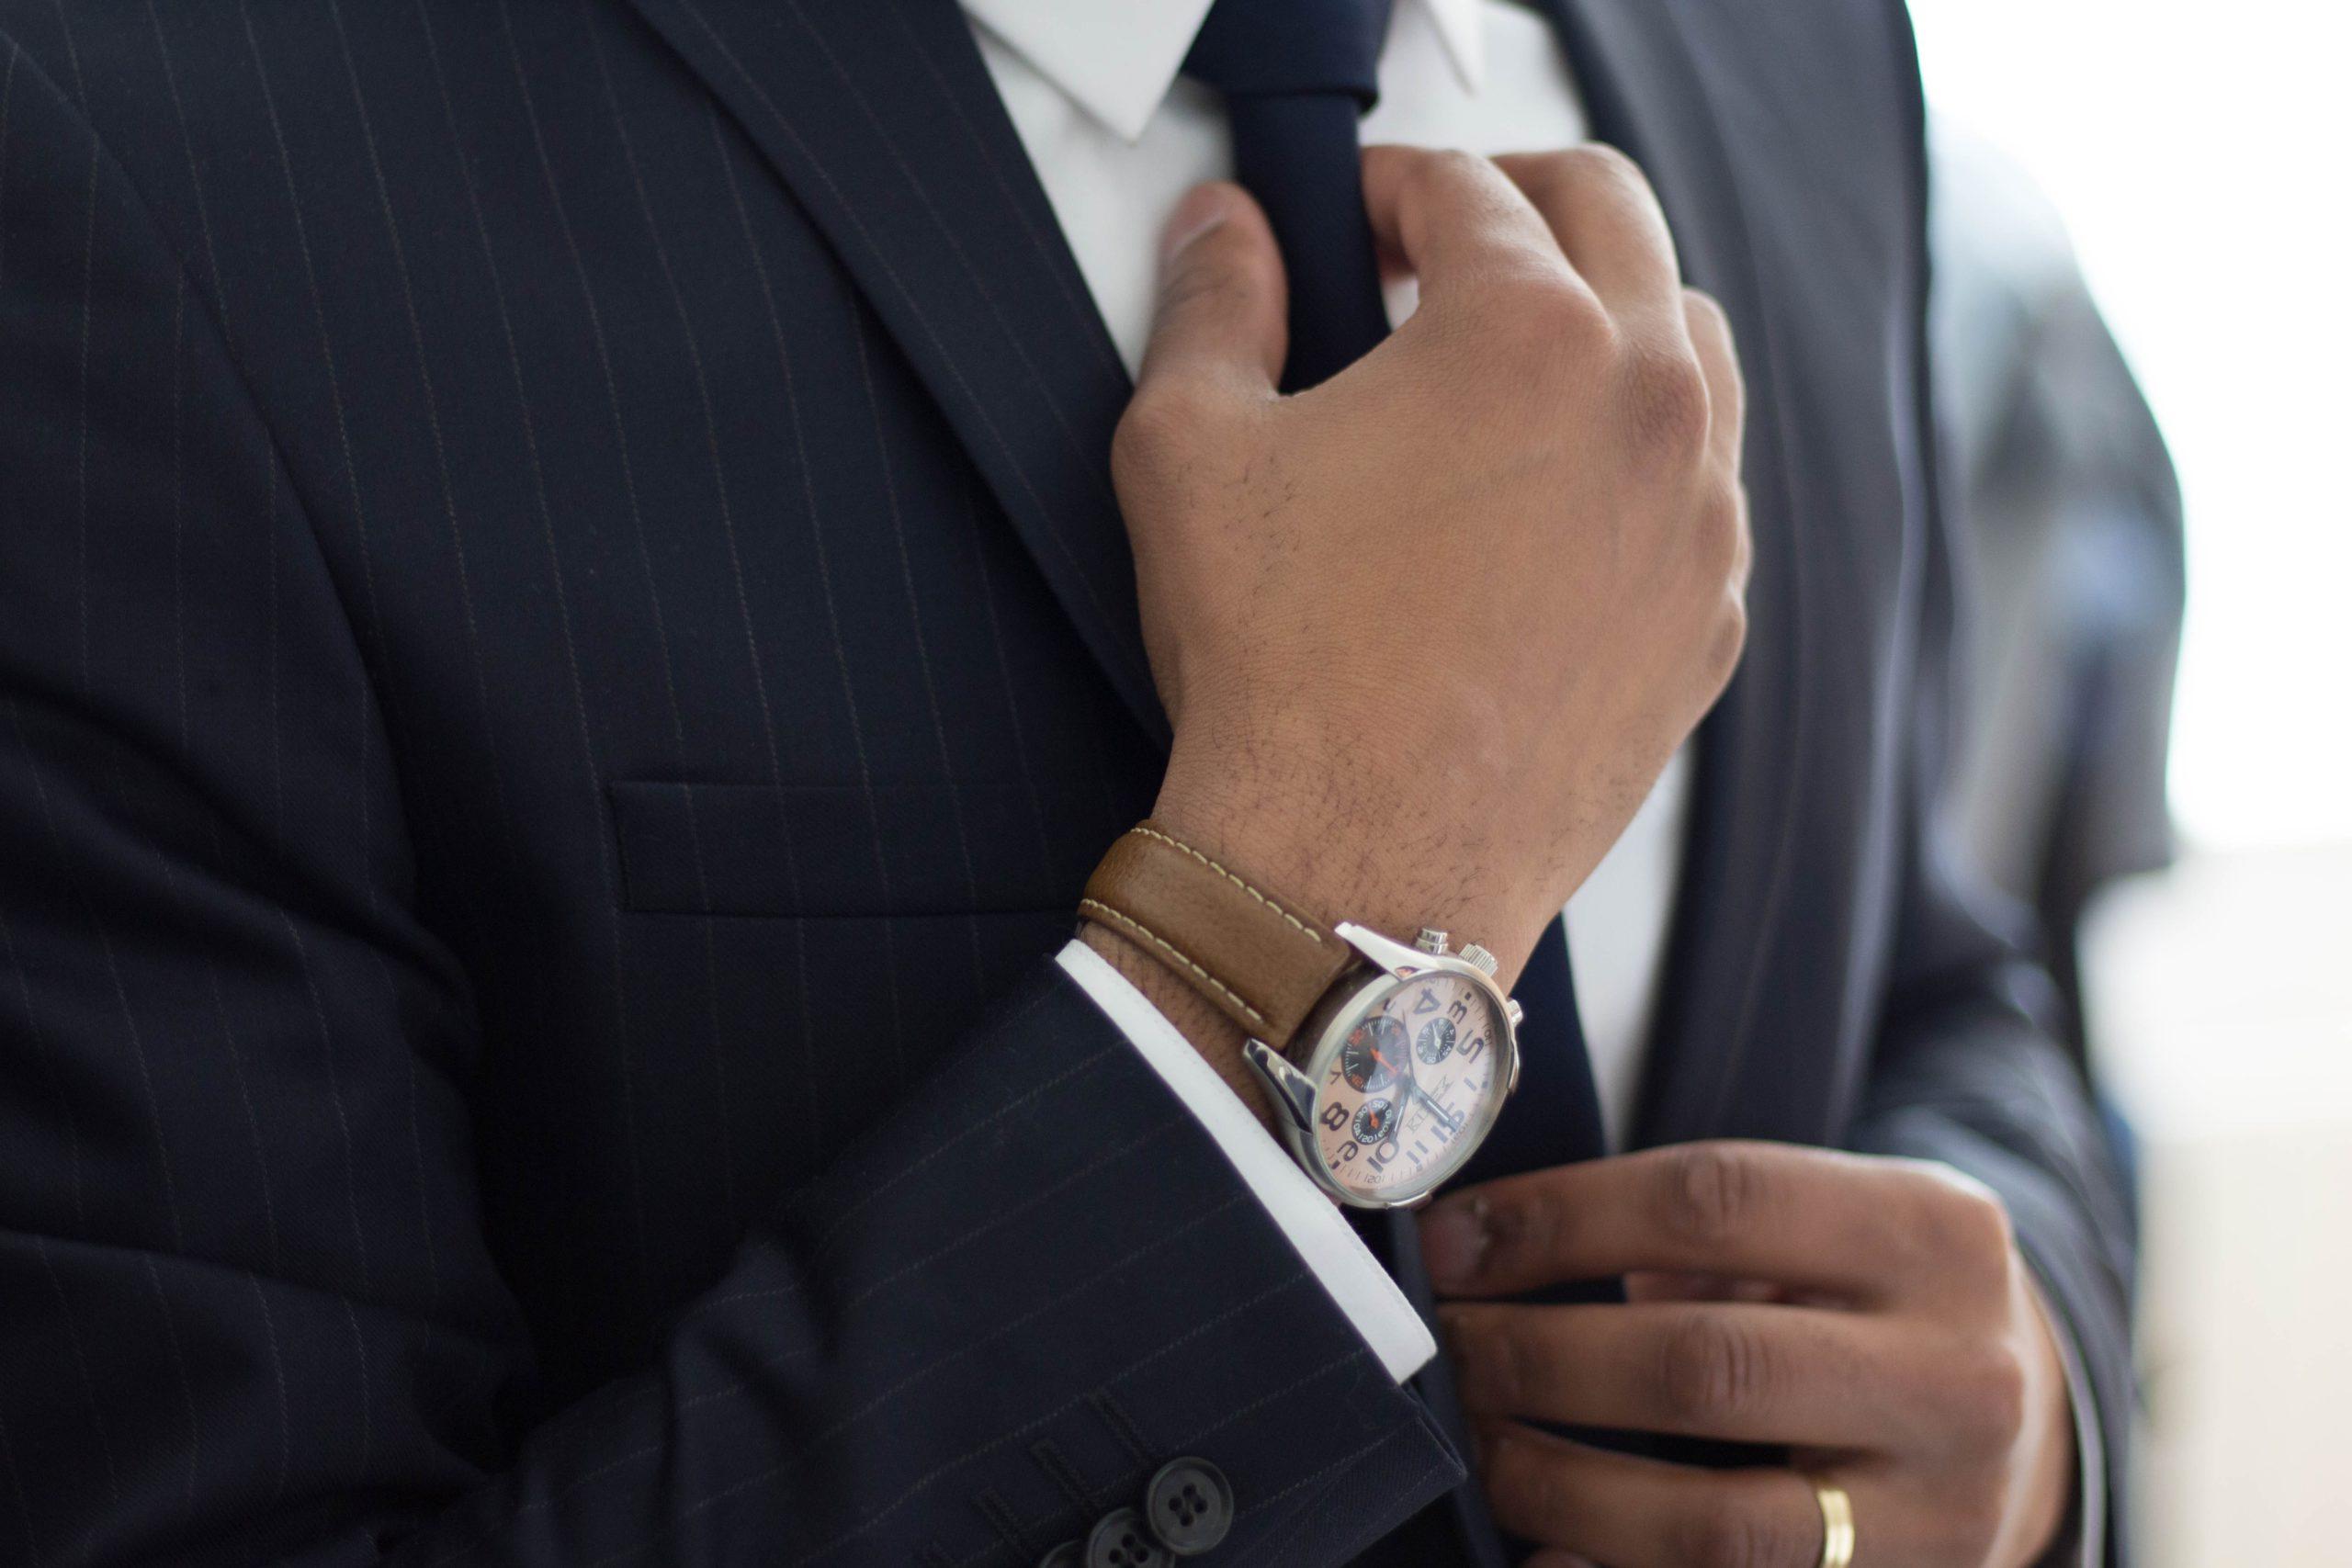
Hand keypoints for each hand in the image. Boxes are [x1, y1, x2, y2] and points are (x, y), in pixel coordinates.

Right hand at [1109, 145, 1749, 991]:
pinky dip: (1638, 456)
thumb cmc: (1275, 670)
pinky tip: (1552, 501)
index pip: (1466, 186)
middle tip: (1437, 244)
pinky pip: (1700, 488)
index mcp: (1529, 331)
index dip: (1387, 183)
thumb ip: (1214, 302)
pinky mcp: (1710, 619)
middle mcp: (1649, 403)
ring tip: (1509, 364)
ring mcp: (1700, 518)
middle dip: (1515, 203)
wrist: (1353, 872)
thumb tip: (1225, 230)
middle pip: (1610, 216)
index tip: (1351, 217)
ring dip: (1603, 316)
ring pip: (1689, 344)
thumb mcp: (1190, 449)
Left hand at [1420, 1142, 2077, 1567]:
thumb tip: (1487, 1243)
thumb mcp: (1828, 1218)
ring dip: (1561, 1486)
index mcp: (1933, 1230)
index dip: (1558, 1218)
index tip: (1452, 1241)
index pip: (1714, 1199)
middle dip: (1540, 1358)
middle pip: (1705, 1365)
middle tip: (1446, 1349)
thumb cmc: (1872, 1294)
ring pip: (1717, 1521)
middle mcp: (1957, 1375)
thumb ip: (1693, 1224)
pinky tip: (1540, 1553)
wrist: (2023, 1416)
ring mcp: (1941, 1512)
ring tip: (1480, 1445)